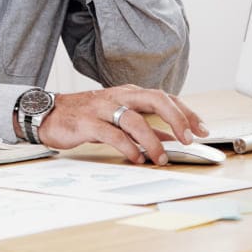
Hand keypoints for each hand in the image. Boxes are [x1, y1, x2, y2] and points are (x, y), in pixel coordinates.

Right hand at [36, 85, 208, 164]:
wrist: (50, 114)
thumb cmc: (86, 116)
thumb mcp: (119, 118)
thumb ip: (146, 128)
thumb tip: (171, 139)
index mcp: (130, 93)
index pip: (165, 97)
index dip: (186, 113)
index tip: (201, 130)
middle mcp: (119, 96)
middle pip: (155, 99)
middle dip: (176, 119)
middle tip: (189, 140)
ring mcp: (103, 107)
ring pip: (134, 118)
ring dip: (152, 140)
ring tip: (161, 158)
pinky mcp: (88, 122)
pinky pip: (112, 134)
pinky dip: (128, 147)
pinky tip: (136, 158)